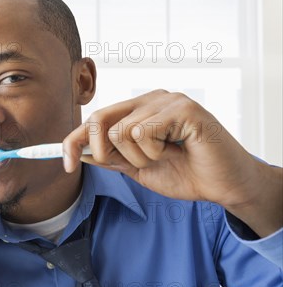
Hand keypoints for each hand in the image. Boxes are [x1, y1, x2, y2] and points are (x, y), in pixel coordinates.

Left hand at [63, 90, 281, 236]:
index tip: (65, 164)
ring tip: (164, 157)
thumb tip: (79, 151)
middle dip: (102, 150)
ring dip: (138, 157)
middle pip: (99, 118)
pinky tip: (175, 151)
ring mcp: (166, 100)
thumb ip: (112, 157)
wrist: (223, 187)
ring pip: (120, 130)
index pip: (95, 119)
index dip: (74, 140)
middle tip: (125, 165)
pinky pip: (142, 131)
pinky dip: (153, 152)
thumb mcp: (138, 168)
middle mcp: (150, 99)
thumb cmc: (186, 174)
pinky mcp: (181, 108)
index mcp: (138, 111)